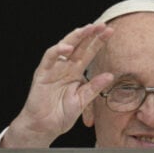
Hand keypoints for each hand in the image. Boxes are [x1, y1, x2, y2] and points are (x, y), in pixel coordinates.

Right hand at [2, 23, 113, 147]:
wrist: (44, 127)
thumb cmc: (61, 115)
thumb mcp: (82, 101)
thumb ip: (94, 87)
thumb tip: (110, 75)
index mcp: (75, 72)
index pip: (89, 53)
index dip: (99, 42)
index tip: (111, 32)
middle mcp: (65, 67)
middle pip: (79, 46)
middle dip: (90, 35)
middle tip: (102, 25)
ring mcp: (53, 69)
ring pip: (64, 47)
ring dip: (76, 37)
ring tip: (88, 29)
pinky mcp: (42, 73)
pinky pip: (49, 58)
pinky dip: (57, 52)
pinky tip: (67, 48)